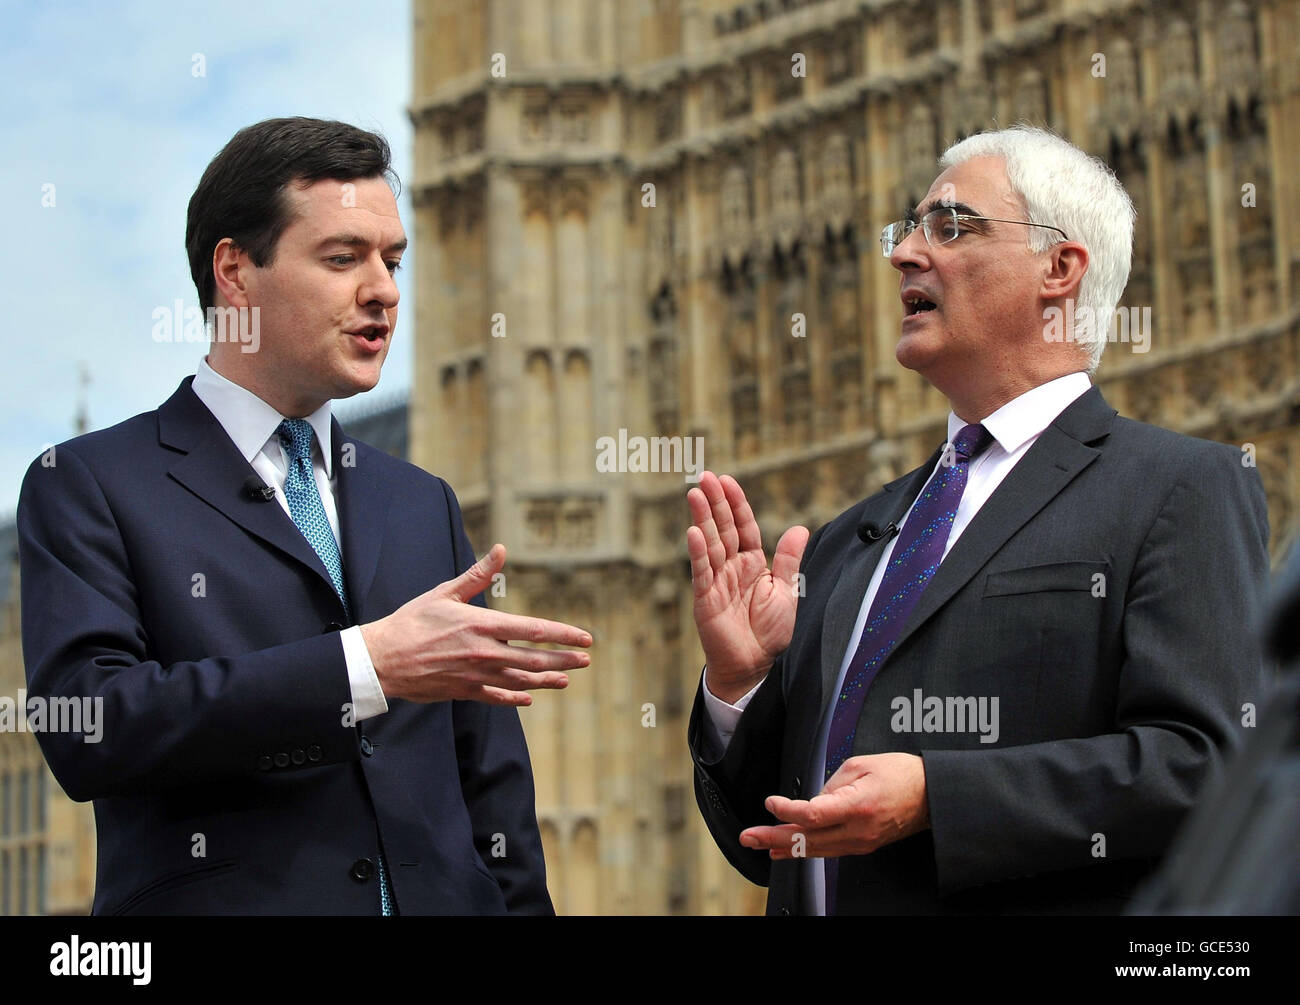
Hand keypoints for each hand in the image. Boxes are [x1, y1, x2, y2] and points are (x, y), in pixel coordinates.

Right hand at [360, 543, 591, 706]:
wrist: (382, 660)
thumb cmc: (412, 621)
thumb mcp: (445, 593)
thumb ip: (477, 575)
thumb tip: (501, 550)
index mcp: (483, 625)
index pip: (534, 630)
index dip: (563, 634)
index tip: (585, 637)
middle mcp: (485, 653)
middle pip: (535, 659)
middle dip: (564, 660)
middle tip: (585, 660)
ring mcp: (476, 675)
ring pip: (521, 680)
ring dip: (546, 680)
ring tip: (566, 679)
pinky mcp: (464, 691)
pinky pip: (497, 697)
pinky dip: (515, 697)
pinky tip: (529, 698)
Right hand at [686, 470, 808, 702]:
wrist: (754, 665)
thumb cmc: (770, 632)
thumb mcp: (786, 592)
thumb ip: (789, 560)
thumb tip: (799, 528)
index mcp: (753, 563)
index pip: (743, 526)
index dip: (736, 504)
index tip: (727, 480)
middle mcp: (732, 567)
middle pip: (723, 528)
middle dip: (715, 502)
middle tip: (705, 476)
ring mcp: (717, 581)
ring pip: (709, 544)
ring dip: (702, 519)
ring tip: (694, 494)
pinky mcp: (706, 598)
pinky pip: (702, 571)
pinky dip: (698, 552)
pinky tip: (693, 532)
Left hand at [738, 754, 928, 858]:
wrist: (931, 795)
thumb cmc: (901, 774)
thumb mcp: (861, 764)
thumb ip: (831, 783)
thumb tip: (812, 799)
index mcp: (857, 805)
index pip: (813, 814)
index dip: (787, 811)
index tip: (771, 803)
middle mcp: (857, 829)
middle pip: (808, 837)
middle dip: (773, 837)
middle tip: (749, 837)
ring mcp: (860, 842)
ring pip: (815, 849)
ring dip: (784, 846)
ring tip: (759, 843)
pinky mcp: (862, 846)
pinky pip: (827, 851)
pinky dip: (803, 850)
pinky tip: (786, 850)